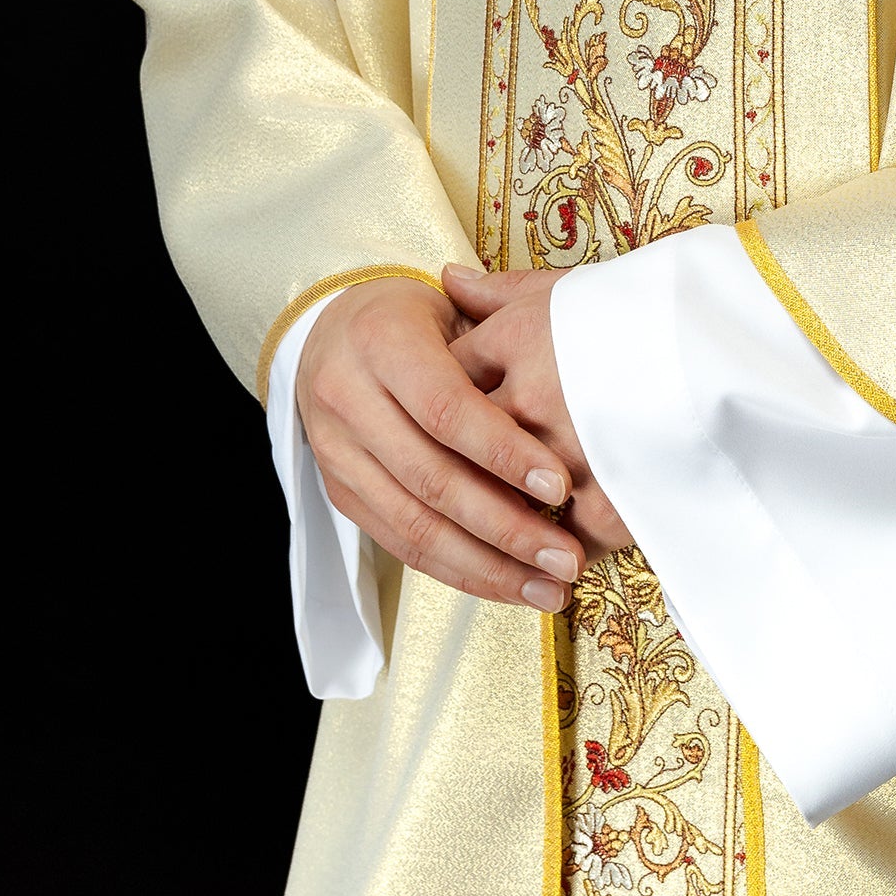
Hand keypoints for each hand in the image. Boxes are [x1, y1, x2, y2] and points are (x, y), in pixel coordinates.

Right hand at [294, 276, 583, 611]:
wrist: (328, 330)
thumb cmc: (415, 316)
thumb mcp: (453, 306)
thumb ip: (500, 340)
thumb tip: (563, 384)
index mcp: (380, 344)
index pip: (448, 410)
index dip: (504, 453)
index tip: (562, 486)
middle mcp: (347, 400)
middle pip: (432, 480)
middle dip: (506, 529)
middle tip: (567, 559)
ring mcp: (337, 453)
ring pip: (415, 526)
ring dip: (488, 568)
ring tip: (549, 589)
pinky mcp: (340, 493)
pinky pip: (400, 544)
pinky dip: (458, 571)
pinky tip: (507, 585)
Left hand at [444, 263, 633, 556]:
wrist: (740, 339)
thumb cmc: (655, 303)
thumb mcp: (573, 284)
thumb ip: (502, 290)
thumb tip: (447, 278)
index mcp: (518, 337)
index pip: (448, 376)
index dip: (442, 394)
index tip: (450, 409)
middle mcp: (532, 396)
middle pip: (464, 447)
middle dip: (461, 465)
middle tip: (464, 478)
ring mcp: (568, 451)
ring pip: (505, 502)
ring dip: (504, 514)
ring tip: (513, 520)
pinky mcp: (610, 498)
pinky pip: (561, 541)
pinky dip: (559, 549)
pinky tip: (560, 550)